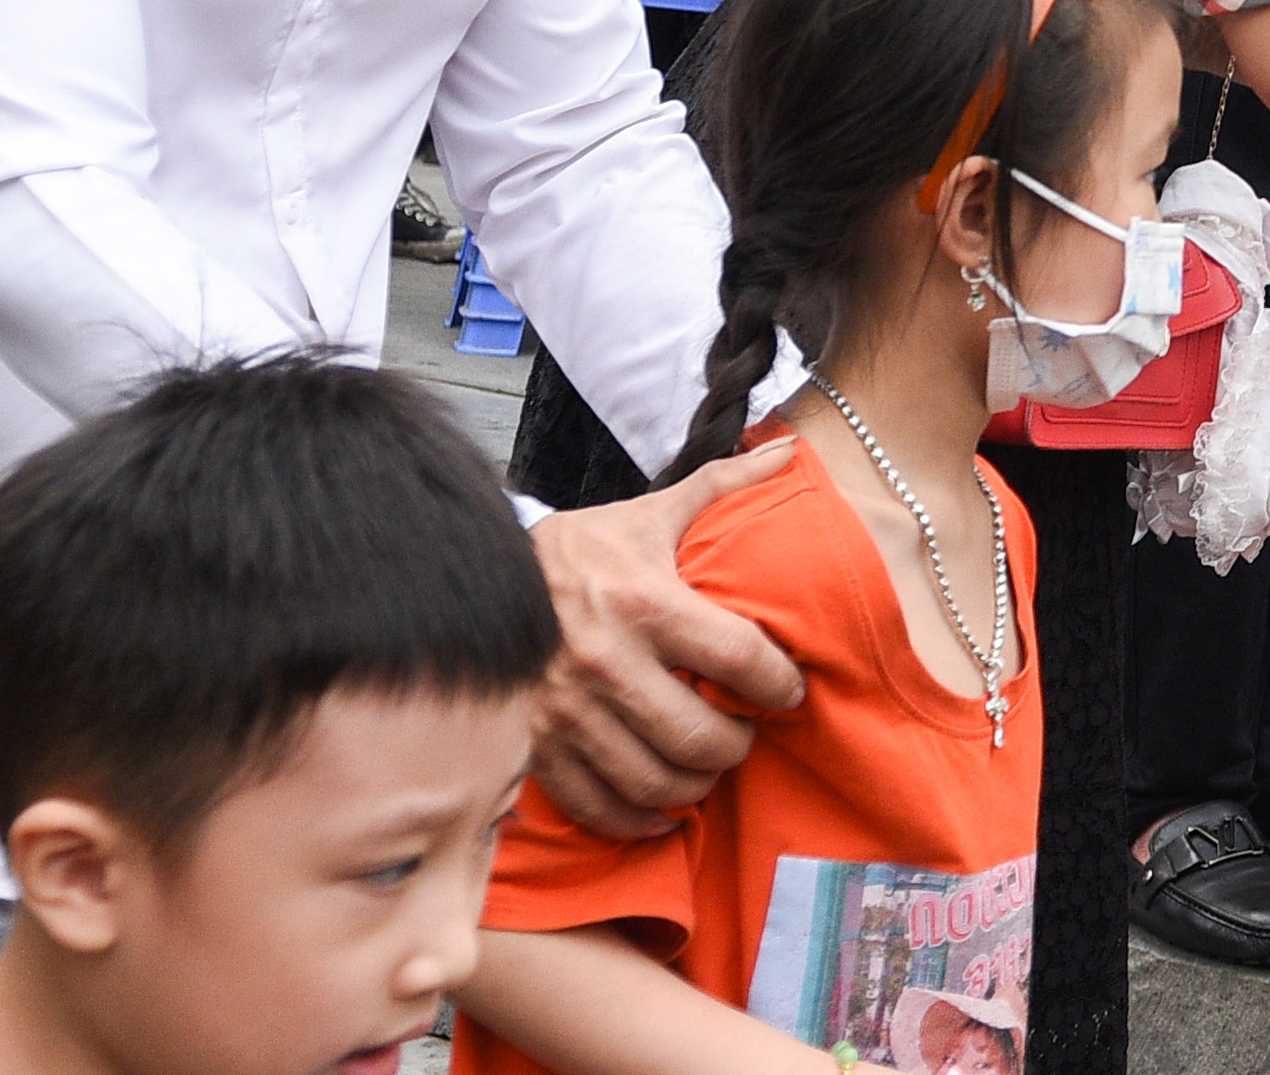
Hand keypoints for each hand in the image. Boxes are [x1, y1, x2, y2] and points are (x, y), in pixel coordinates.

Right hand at [524, 463, 806, 839]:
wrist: (478, 579)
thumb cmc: (583, 550)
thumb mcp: (650, 512)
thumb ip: (723, 484)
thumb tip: (791, 450)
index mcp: (644, 603)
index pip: (738, 657)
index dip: (779, 683)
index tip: (788, 691)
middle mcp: (606, 664)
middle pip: (700, 737)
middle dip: (739, 744)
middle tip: (747, 733)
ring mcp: (567, 714)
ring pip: (655, 783)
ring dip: (696, 784)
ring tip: (709, 764)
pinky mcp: (536, 749)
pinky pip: (599, 808)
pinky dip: (639, 819)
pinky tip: (662, 807)